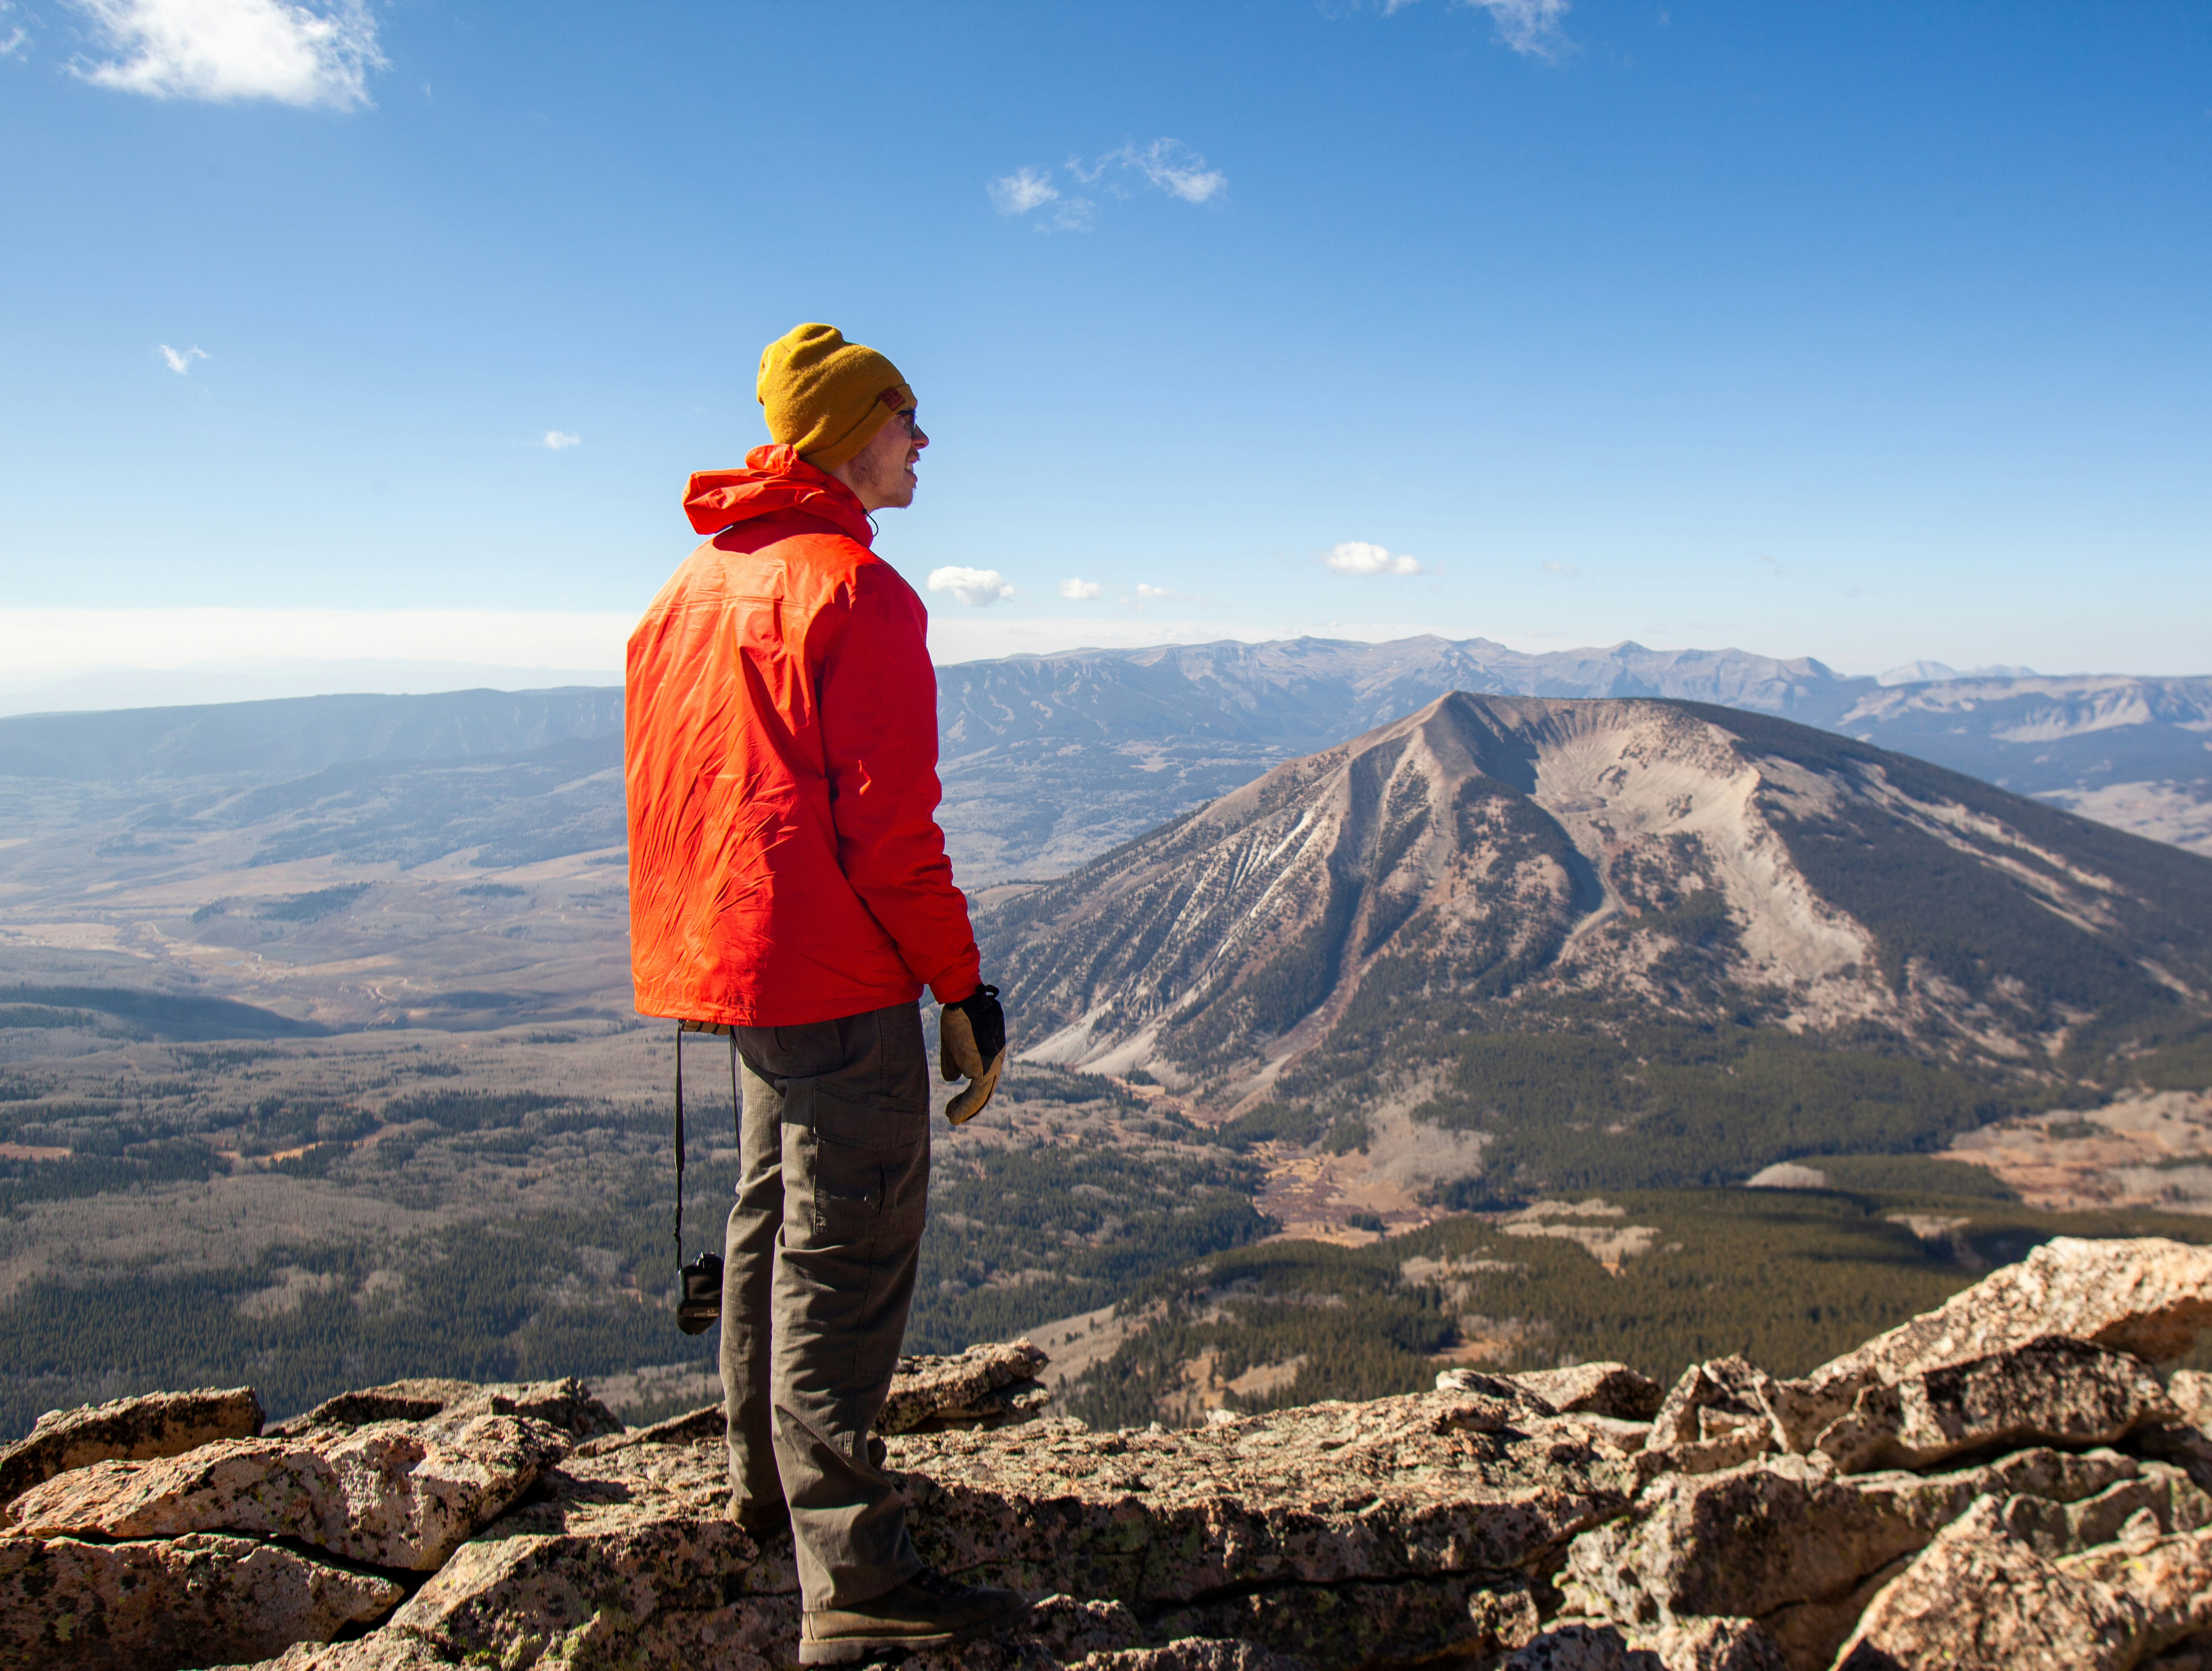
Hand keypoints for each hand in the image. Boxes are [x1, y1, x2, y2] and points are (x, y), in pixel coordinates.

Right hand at [940, 983, 1005, 1125]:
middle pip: (986, 1091)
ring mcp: (993, 1065)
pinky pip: (976, 1095)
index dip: (972, 1095)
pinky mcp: (985, 1068)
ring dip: (966, 1110)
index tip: (958, 1103)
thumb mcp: (953, 1044)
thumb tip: (951, 1080)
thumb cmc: (958, 1017)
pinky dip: (965, 1108)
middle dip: (971, 1107)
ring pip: (981, 1096)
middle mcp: (997, 1061)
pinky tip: (953, 1116)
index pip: (985, 1080)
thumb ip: (953, 1062)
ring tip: (952, 1118)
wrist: (963, 1001)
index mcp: (992, 1054)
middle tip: (955, 1116)